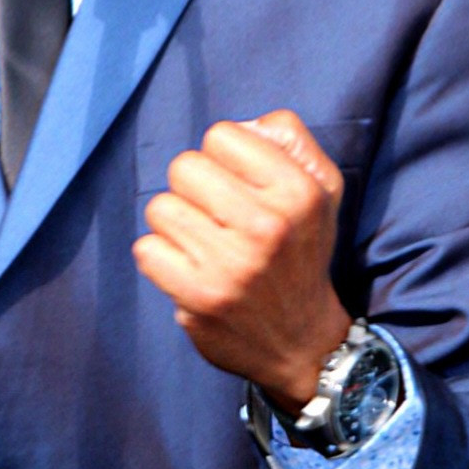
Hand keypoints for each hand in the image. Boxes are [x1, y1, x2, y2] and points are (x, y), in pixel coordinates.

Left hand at [132, 109, 350, 409]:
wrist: (303, 343)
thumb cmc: (302, 252)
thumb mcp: (323, 190)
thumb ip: (289, 140)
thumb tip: (244, 124)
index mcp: (298, 193)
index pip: (221, 136)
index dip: (223, 158)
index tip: (239, 186)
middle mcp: (267, 226)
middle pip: (184, 167)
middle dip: (193, 188)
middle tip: (216, 216)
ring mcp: (231, 265)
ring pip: (160, 207)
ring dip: (175, 224)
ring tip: (204, 243)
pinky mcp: (198, 298)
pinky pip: (146, 249)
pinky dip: (161, 257)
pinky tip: (189, 269)